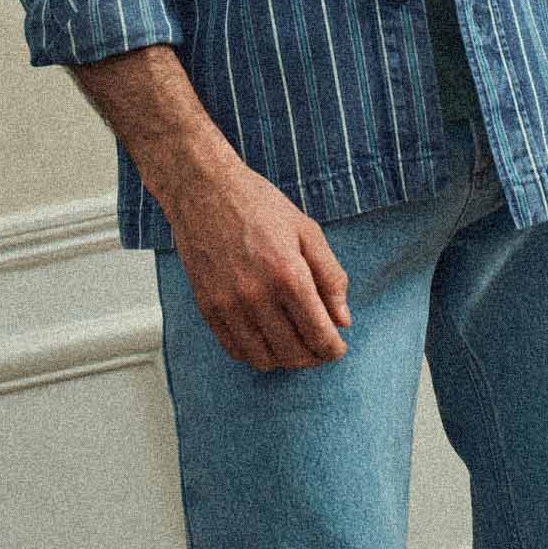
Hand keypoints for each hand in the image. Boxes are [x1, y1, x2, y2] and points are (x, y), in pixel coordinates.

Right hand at [165, 160, 351, 369]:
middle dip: (314, 357)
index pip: (319, 336)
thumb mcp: (307, 231)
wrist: (204, 189)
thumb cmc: (258, 204)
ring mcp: (228, 305)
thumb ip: (331, 276)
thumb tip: (343, 320)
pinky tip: (266, 337)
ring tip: (295, 344)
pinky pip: (235, 350)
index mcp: (288, 274)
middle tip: (320, 347)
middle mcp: (257, 295)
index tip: (338, 346)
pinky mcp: (207, 308)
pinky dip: (256, 353)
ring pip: (264, 359)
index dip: (334, 349)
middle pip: (294, 353)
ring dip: (285, 359)